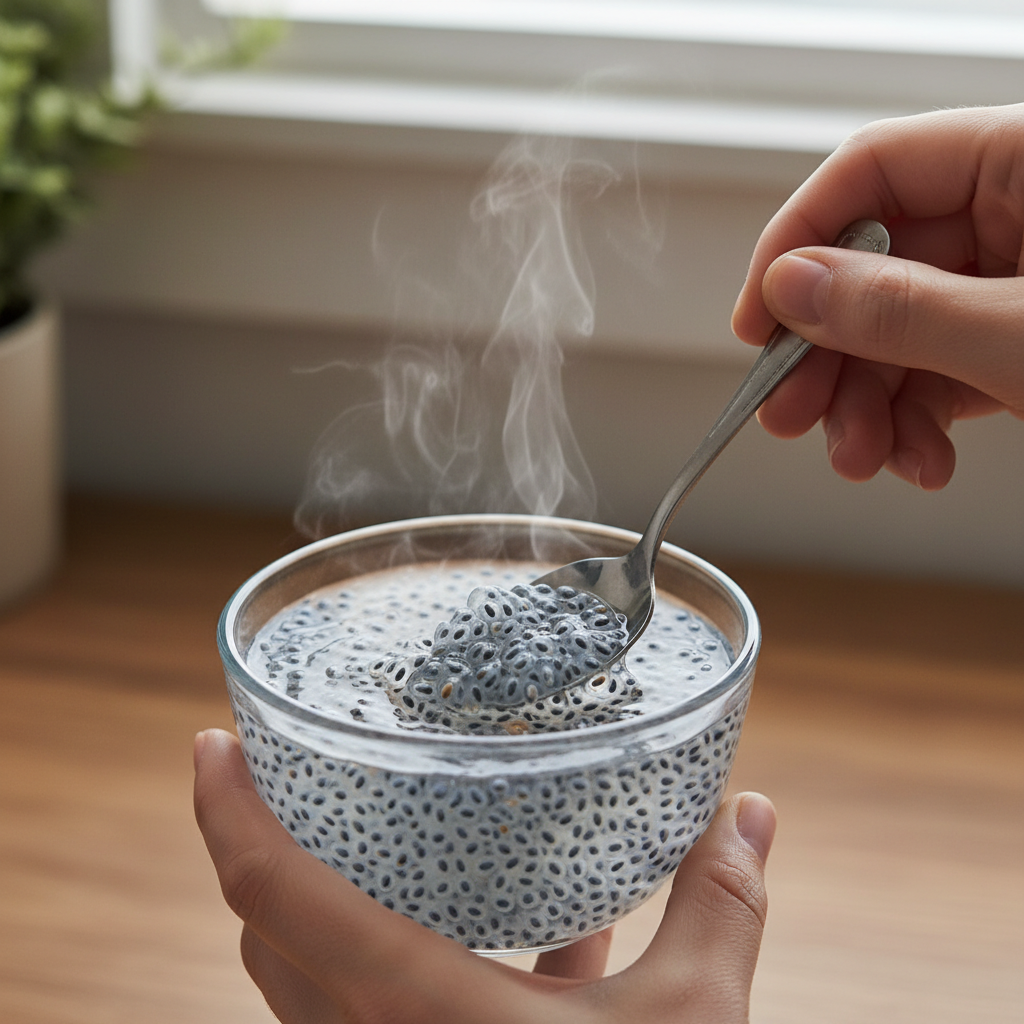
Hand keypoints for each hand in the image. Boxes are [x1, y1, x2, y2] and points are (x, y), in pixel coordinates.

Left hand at [194, 728, 775, 1023]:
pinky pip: (392, 1016)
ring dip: (332, 905)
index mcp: (410, 1006)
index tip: (211, 741)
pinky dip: (427, 964)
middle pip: (272, 932)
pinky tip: (535, 943)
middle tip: (289, 771)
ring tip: (382, 834)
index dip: (223, 810)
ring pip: (316, 978)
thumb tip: (751, 809)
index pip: (269, 892)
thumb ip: (719, 904)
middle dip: (266, 848)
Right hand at [732, 103, 1023, 489]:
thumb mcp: (1023, 334)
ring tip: (862, 458)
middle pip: (872, 268)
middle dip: (827, 357)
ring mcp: (1013, 282)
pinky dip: (916, 423)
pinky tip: (918, 460)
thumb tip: (790, 286)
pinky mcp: (1017, 341)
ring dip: (865, 407)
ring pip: (896, 333)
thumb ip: (904, 309)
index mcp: (1023, 161)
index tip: (757, 320)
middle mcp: (1013, 213)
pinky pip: (939, 372)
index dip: (797, 240)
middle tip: (790, 414)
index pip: (872, 169)